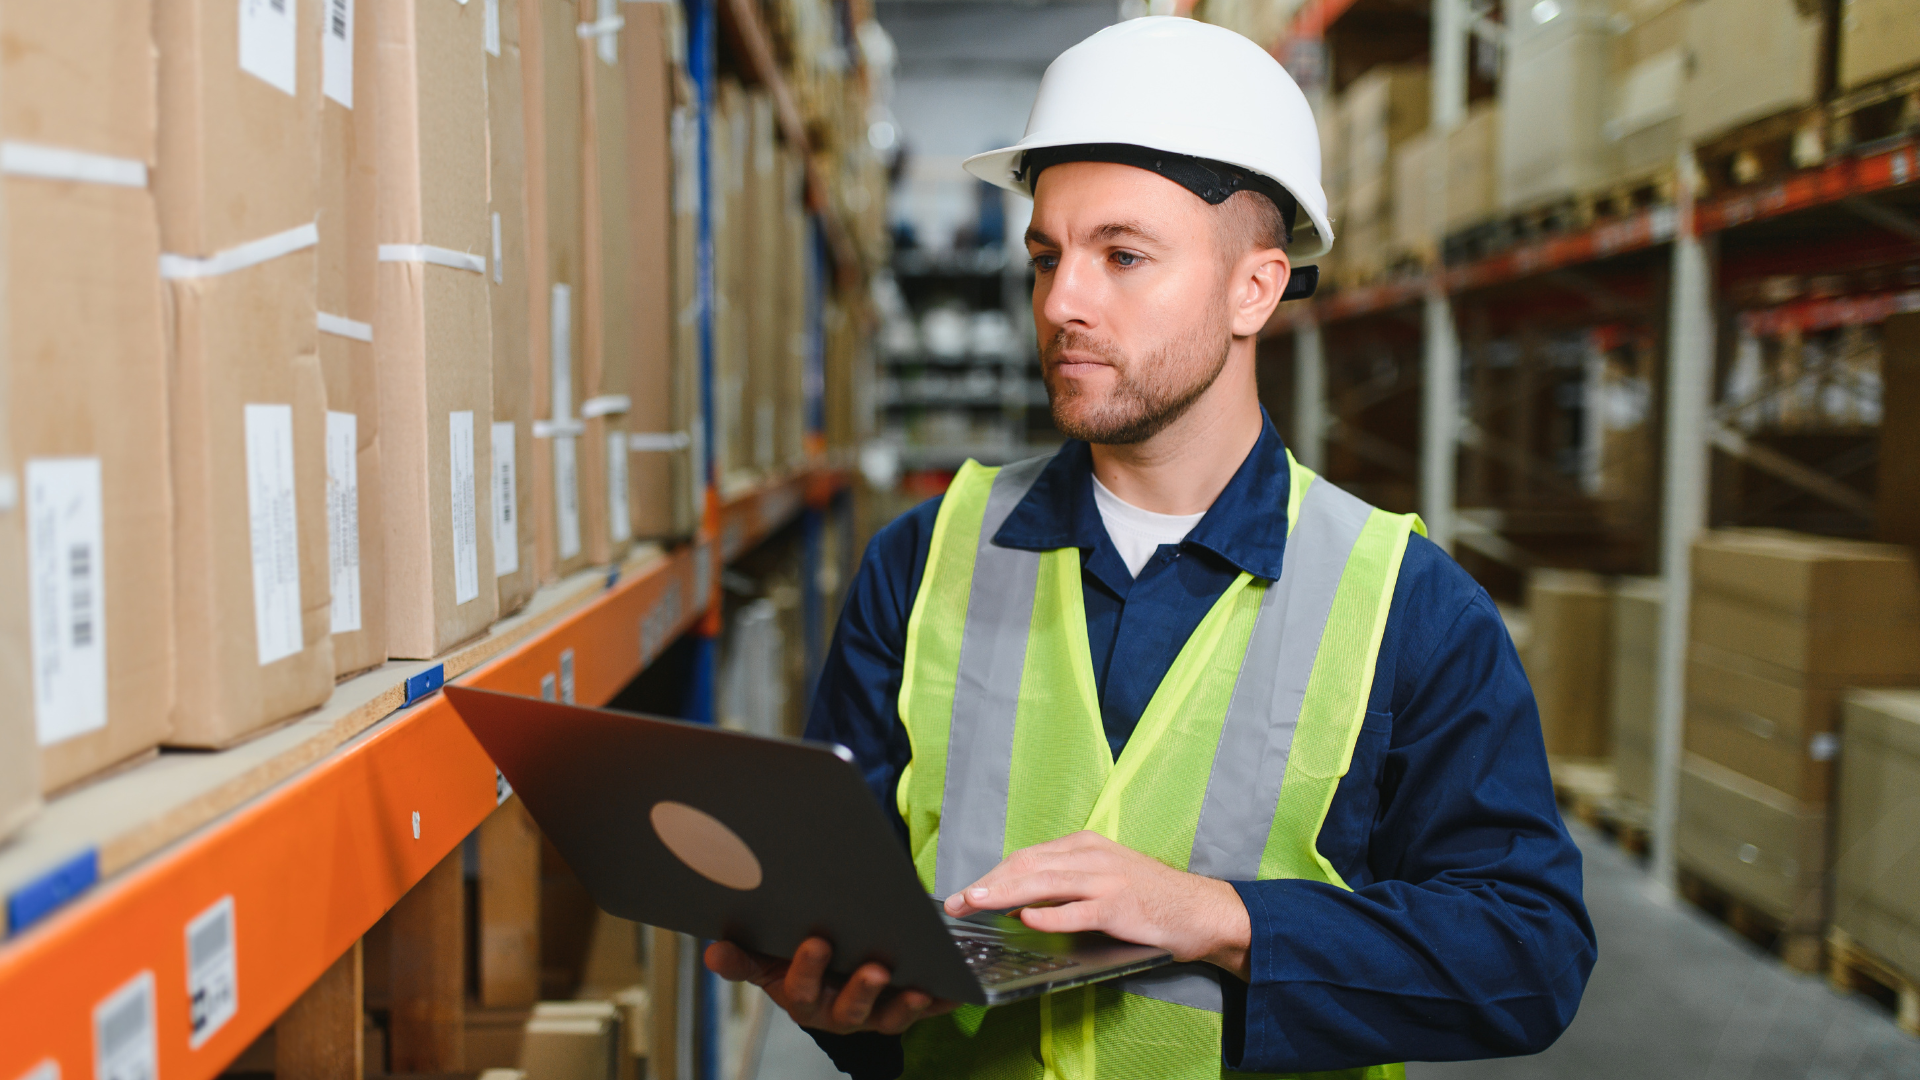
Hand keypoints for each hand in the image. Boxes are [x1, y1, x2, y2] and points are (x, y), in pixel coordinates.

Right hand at [704, 937, 958, 1034]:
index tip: (816, 941)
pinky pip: (925, 1009)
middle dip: (862, 990)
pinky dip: (940, 1001)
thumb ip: (741, 959)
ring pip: (889, 1017)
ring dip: (904, 1005)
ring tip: (918, 988)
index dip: (808, 970)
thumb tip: (711, 954)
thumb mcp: (765, 960)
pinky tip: (954, 988)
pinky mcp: (904, 1007)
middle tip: (874, 967)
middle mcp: (839, 1013)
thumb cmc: (792, 963)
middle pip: (850, 1010)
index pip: (802, 990)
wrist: (828, 973)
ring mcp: (874, 1013)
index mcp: (803, 999)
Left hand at [943, 831, 1251, 978]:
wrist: (1202, 910)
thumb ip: (1065, 886)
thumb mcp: (1103, 878)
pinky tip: (1026, 920)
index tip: (964, 893)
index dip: (990, 875)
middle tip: (954, 903)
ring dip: (1004, 894)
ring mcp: (1106, 880)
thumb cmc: (1150, 898)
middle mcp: (1091, 856)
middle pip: (1026, 866)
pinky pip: (1077, 910)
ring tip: (974, 903)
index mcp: (1084, 846)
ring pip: (1044, 883)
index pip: (1026, 857)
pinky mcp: (1120, 906)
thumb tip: (1018, 906)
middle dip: (986, 885)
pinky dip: (1049, 915)